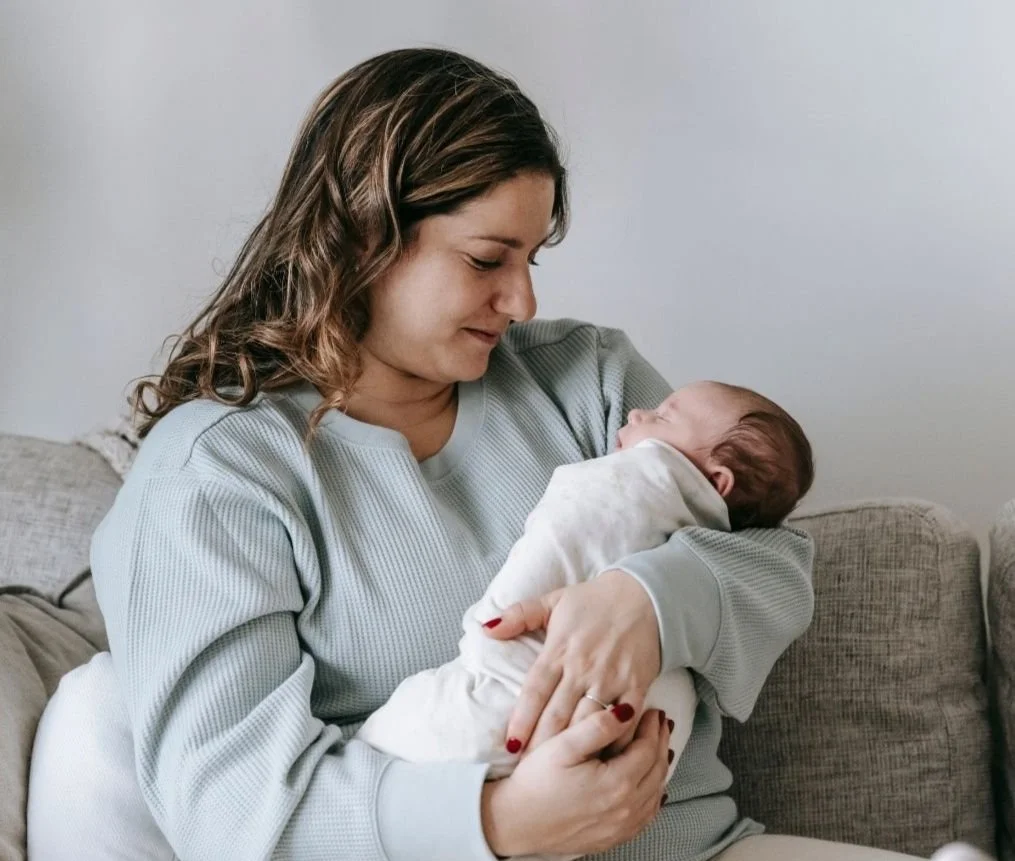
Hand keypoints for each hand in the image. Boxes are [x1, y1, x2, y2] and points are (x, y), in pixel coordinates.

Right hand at [481, 705, 671, 856]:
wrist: (515, 822)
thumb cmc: (536, 781)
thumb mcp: (563, 745)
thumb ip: (597, 726)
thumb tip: (627, 710)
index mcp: (616, 783)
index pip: (648, 749)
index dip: (653, 727)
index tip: (653, 710)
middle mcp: (625, 808)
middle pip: (657, 770)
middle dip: (661, 743)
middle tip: (661, 723)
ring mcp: (621, 827)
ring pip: (655, 793)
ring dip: (661, 767)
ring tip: (660, 747)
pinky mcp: (613, 837)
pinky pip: (646, 816)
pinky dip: (654, 795)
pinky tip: (652, 786)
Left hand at [482, 569, 660, 753]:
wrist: (646, 595)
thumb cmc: (595, 601)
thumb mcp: (554, 600)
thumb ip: (519, 614)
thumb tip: (486, 628)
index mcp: (559, 649)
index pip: (534, 691)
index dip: (521, 720)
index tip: (510, 746)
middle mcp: (582, 667)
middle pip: (557, 714)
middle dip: (542, 744)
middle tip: (529, 771)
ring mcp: (610, 678)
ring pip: (588, 722)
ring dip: (575, 748)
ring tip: (561, 773)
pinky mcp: (636, 685)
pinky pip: (624, 721)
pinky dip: (614, 742)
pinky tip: (604, 760)